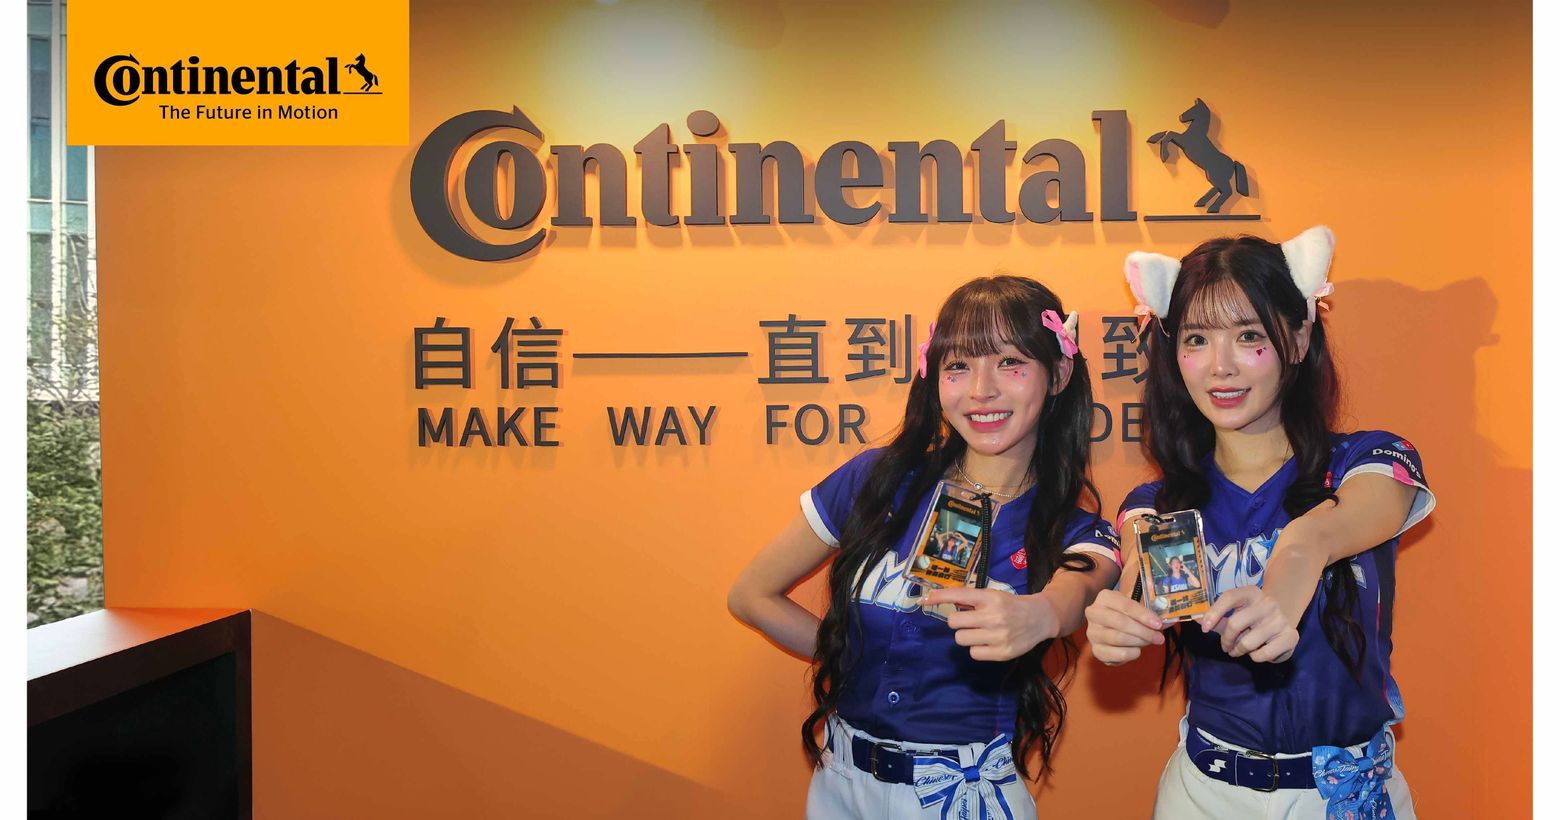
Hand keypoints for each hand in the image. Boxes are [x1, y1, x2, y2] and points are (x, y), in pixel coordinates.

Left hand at [922, 587, 1058, 660]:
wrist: (1040, 618)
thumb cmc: (1010, 606)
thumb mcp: (992, 596)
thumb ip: (971, 600)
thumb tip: (940, 600)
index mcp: (989, 598)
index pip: (958, 595)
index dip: (938, 597)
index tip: (923, 600)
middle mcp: (993, 616)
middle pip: (953, 622)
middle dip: (957, 622)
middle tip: (969, 621)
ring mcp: (998, 636)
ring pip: (961, 639)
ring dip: (966, 636)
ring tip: (981, 632)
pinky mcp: (1002, 653)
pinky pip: (974, 654)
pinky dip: (978, 649)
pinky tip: (989, 642)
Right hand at [1084, 588, 1164, 665]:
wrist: (1109, 625)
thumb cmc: (1126, 614)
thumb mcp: (1137, 608)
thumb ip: (1151, 614)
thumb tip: (1170, 621)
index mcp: (1105, 597)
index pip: (1126, 605)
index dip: (1143, 616)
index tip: (1158, 624)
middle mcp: (1094, 613)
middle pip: (1120, 623)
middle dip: (1143, 632)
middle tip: (1158, 638)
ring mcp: (1092, 632)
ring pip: (1117, 639)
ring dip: (1138, 642)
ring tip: (1148, 642)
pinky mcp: (1095, 650)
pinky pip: (1114, 655)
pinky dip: (1129, 654)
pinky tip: (1136, 650)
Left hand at [1196, 586, 1297, 662]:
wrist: (1283, 623)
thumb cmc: (1252, 619)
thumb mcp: (1236, 614)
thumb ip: (1216, 617)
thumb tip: (1193, 618)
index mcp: (1251, 593)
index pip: (1229, 597)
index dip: (1214, 612)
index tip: (1204, 628)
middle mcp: (1268, 603)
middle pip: (1235, 623)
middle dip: (1226, 640)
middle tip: (1225, 647)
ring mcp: (1280, 620)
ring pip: (1247, 643)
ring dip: (1239, 650)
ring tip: (1240, 649)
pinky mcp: (1290, 637)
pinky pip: (1262, 655)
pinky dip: (1254, 657)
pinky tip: (1258, 651)